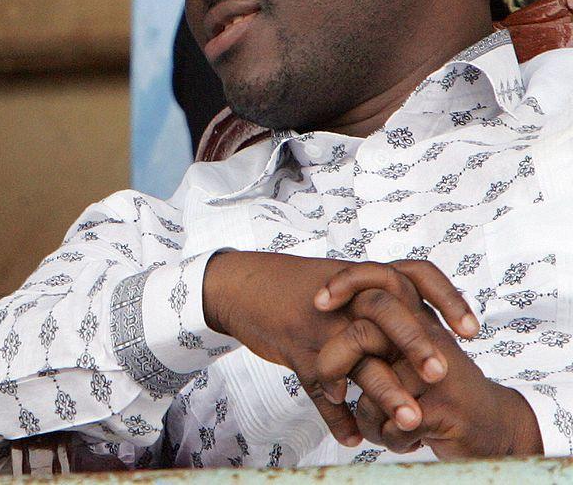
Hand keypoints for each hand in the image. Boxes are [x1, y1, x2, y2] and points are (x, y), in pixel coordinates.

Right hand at [203, 253, 478, 445]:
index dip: (448, 300)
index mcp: (362, 279)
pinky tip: (350, 436)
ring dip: (385, 392)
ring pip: (358, 357)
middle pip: (388, 311)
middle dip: (417, 344)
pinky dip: (336, 417)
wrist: (240, 286)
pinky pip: (321, 388)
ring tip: (409, 421)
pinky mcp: (298, 351)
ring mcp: (322, 326)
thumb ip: (372, 299)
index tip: (472, 333)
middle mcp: (345, 300)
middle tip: (440, 375)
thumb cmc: (290, 286)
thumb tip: (414, 315)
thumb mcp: (335, 282)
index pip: (415, 275)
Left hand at [316, 290, 541, 458]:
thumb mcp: (408, 355)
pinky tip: (405, 441)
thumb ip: (373, 338)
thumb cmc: (441, 391)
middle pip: (363, 334)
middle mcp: (429, 336)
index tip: (317, 304)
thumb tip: (322, 323)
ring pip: (373, 389)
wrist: (496, 428)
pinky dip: (390, 439)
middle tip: (332, 391)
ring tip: (378, 427)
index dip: (347, 281)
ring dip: (368, 419)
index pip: (382, 277)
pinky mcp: (445, 409)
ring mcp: (439, 372)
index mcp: (418, 318)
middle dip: (332, 364)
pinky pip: (393, 425)